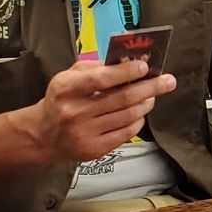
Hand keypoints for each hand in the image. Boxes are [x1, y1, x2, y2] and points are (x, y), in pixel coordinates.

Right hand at [32, 59, 175, 162]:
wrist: (43, 134)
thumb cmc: (62, 99)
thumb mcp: (69, 76)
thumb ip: (96, 67)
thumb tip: (128, 61)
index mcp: (66, 89)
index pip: (101, 79)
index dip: (126, 72)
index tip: (145, 67)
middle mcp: (74, 112)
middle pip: (121, 99)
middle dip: (149, 88)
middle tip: (168, 81)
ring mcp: (84, 133)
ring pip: (127, 116)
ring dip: (146, 104)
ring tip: (152, 96)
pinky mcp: (94, 149)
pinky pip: (125, 133)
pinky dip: (137, 121)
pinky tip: (140, 113)